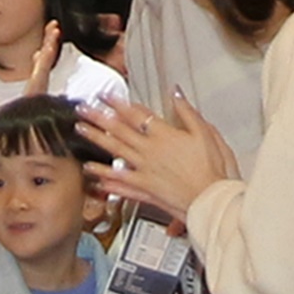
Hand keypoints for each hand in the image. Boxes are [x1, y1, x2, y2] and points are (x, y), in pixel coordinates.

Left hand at [80, 90, 241, 222]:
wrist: (211, 200)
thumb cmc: (212, 169)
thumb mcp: (205, 133)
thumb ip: (187, 112)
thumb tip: (176, 92)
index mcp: (164, 136)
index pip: (136, 114)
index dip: (118, 103)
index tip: (104, 95)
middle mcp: (150, 152)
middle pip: (119, 130)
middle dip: (98, 117)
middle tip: (82, 109)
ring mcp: (144, 171)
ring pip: (115, 152)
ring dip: (96, 141)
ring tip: (81, 132)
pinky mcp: (145, 190)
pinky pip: (120, 182)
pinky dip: (105, 177)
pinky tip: (93, 172)